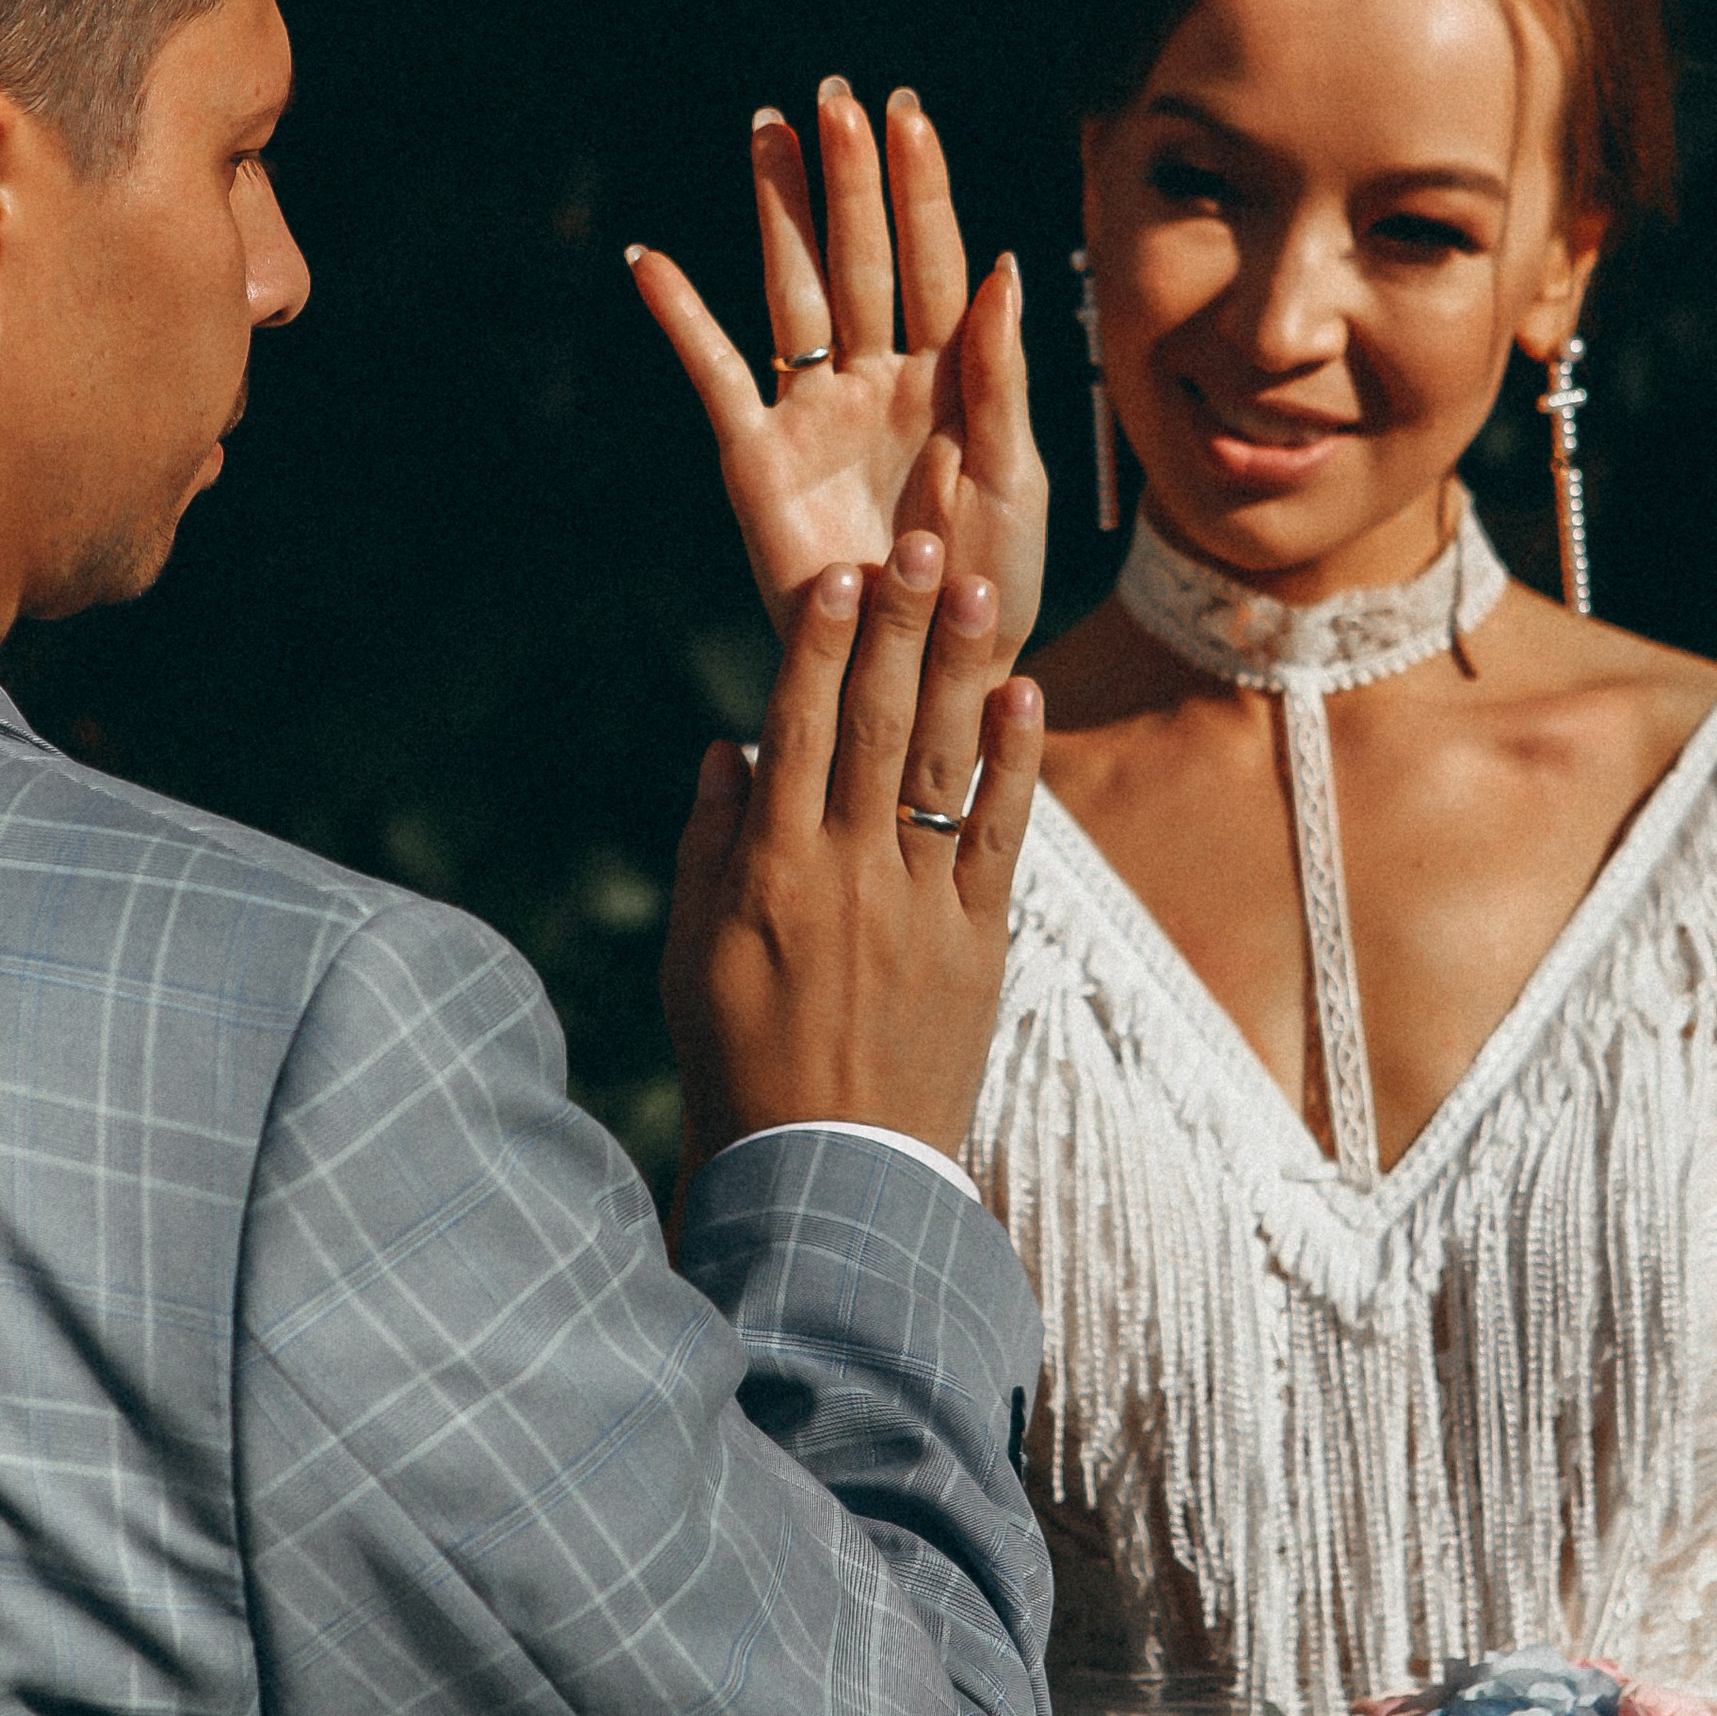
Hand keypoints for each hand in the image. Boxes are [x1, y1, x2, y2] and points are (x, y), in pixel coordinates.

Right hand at [629, 82, 1045, 678]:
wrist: (931, 669)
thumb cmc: (990, 584)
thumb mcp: (1019, 478)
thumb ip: (1002, 373)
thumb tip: (1000, 264)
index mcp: (950, 380)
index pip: (935, 262)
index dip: (920, 189)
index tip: (906, 115)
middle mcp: (879, 382)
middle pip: (861, 258)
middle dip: (848, 178)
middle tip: (833, 97)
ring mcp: (816, 415)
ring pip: (794, 292)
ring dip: (779, 214)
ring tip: (767, 132)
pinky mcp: (760, 460)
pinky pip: (715, 374)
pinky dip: (682, 319)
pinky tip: (650, 261)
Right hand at [662, 529, 1043, 1170]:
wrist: (826, 1174)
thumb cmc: (740, 1064)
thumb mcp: (690, 956)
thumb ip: (711, 846)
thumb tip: (730, 747)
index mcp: (769, 870)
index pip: (796, 730)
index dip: (820, 647)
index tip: (839, 578)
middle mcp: (847, 873)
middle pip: (877, 725)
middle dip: (899, 627)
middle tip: (920, 542)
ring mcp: (919, 905)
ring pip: (943, 764)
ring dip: (962, 669)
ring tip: (978, 588)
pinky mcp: (978, 943)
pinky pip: (1001, 837)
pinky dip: (1015, 764)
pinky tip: (1026, 694)